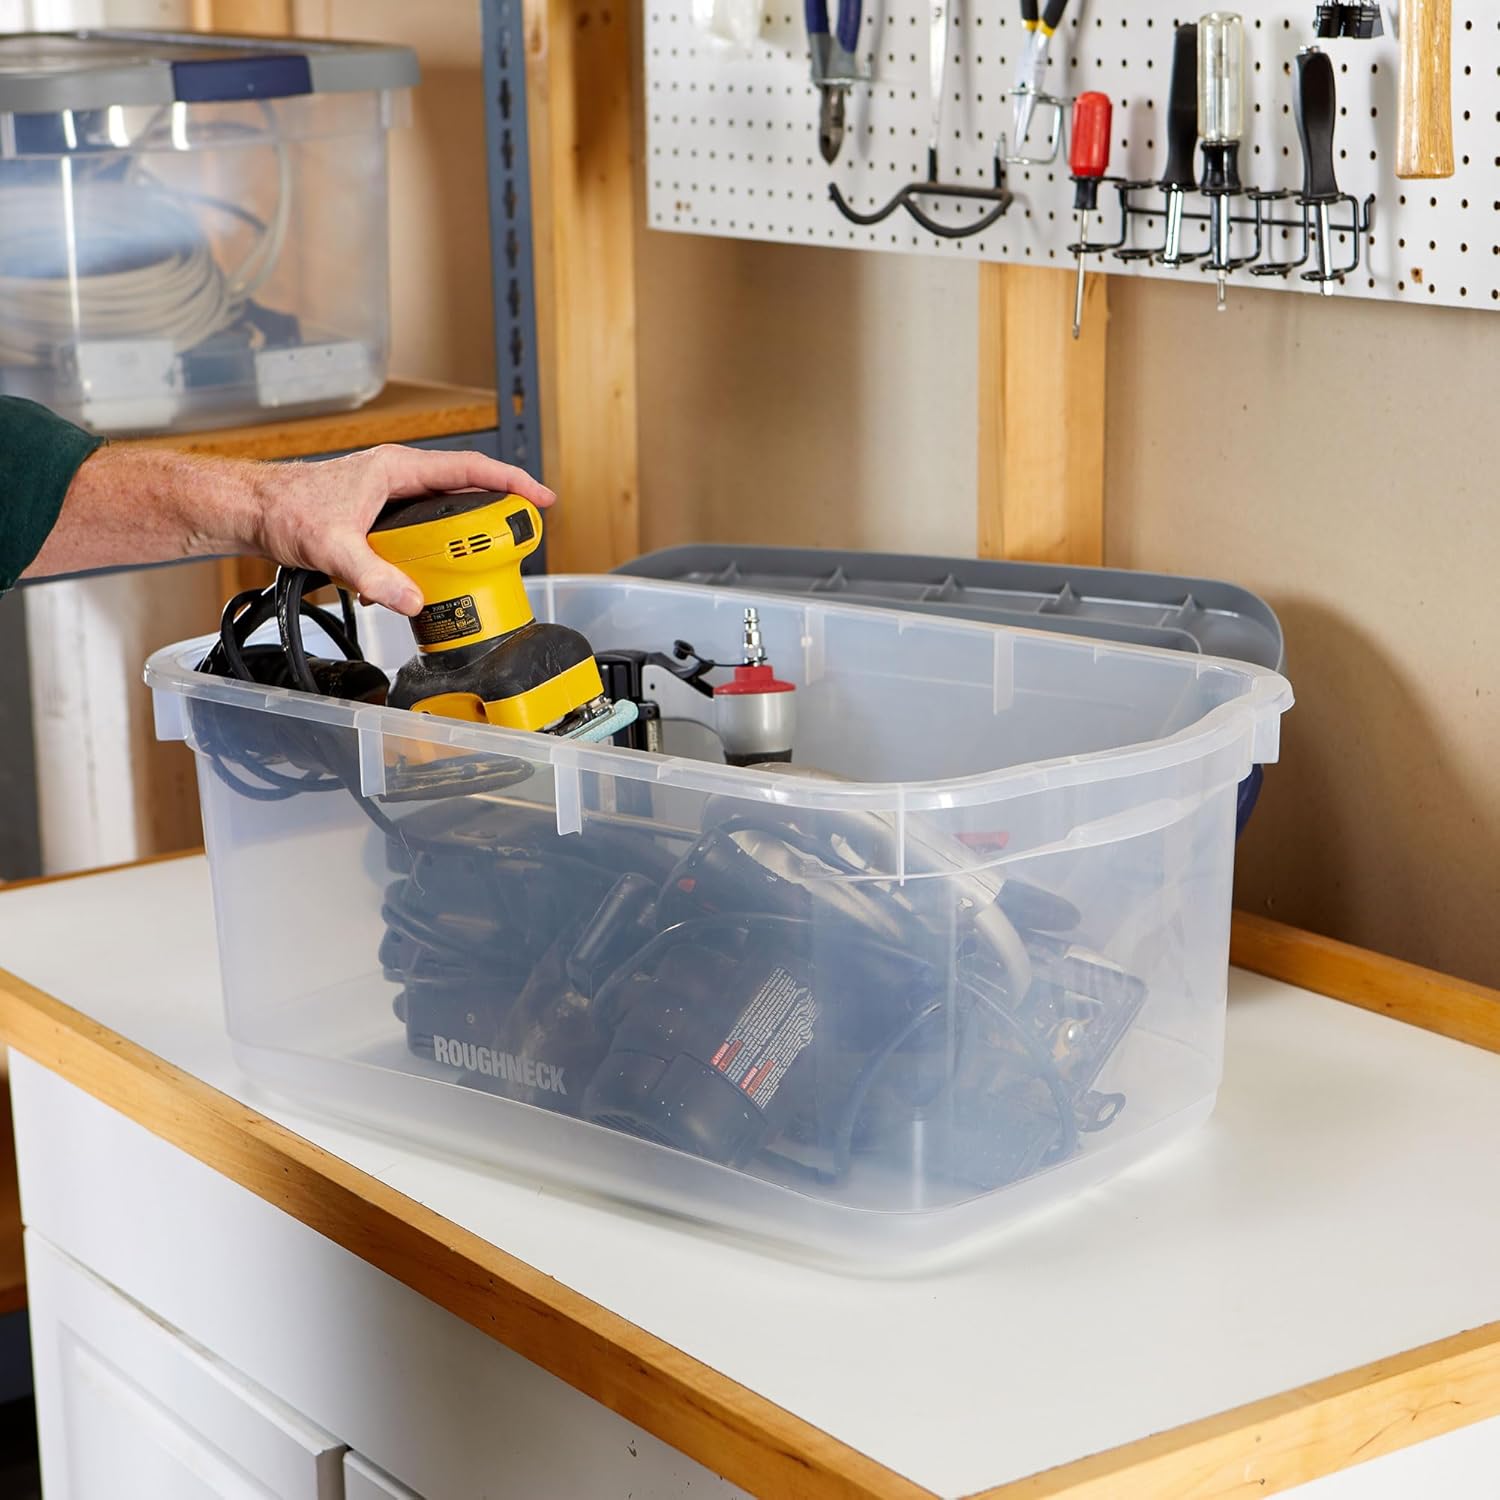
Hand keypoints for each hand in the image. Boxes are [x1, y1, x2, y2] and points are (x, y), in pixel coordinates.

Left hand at [248, 445, 554, 615]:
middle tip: (519, 540)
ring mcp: (391, 496)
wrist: (252, 511)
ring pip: (444, 514)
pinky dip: (431, 554)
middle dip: (495, 516)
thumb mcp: (331, 547)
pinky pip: (421, 531)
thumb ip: (373, 576)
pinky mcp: (381, 516)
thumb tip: (413, 599)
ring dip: (461, 540)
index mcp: (397, 468)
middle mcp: (399, 476)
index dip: (511, 481)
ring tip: (477, 566)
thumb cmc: (284, 510)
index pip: (469, 469)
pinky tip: (424, 579)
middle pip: (465, 492)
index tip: (540, 498)